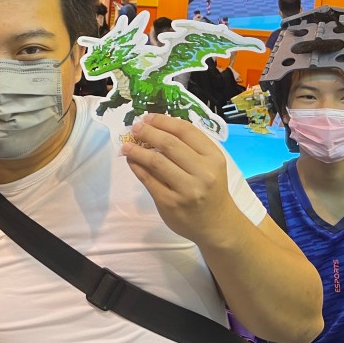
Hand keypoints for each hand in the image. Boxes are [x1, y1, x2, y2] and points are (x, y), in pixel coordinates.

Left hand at [120, 114, 238, 245]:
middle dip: (148, 132)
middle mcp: (202, 172)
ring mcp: (186, 189)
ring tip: (126, 145)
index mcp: (213, 158)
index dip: (163, 121)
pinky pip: (148, 179)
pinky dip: (136, 167)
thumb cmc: (210, 189)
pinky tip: (131, 160)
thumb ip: (190, 148)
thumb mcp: (210, 165)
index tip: (148, 118)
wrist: (217, 225)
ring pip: (155, 161)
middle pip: (169, 144)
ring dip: (137, 150)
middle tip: (135, 127)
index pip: (186, 131)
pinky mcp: (170, 202)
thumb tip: (156, 127)